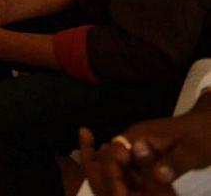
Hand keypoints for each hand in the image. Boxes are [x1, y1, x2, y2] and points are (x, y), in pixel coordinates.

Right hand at [82, 103, 210, 195]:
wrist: (210, 124)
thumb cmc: (203, 135)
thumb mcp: (194, 151)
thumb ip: (175, 163)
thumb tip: (159, 176)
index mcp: (137, 136)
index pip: (112, 154)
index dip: (113, 173)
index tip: (122, 193)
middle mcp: (132, 141)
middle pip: (111, 162)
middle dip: (114, 180)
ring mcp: (137, 148)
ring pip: (119, 168)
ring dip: (122, 182)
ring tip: (128, 195)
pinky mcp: (146, 156)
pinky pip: (131, 171)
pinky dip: (132, 183)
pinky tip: (139, 193)